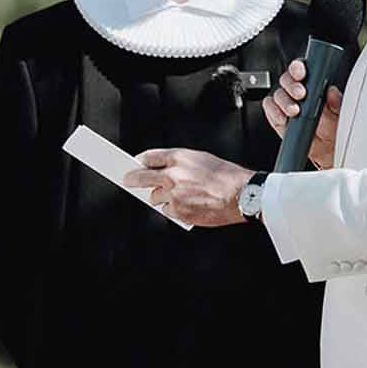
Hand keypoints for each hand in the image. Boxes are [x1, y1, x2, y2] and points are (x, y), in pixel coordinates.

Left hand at [125, 148, 250, 228]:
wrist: (239, 194)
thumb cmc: (225, 176)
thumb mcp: (200, 158)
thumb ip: (179, 162)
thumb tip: (161, 168)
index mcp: (179, 157)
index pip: (149, 157)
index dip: (139, 161)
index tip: (133, 164)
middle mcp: (173, 175)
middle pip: (141, 176)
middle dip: (132, 179)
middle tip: (127, 180)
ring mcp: (173, 194)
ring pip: (155, 197)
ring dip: (163, 197)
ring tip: (183, 195)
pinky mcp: (178, 210)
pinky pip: (167, 211)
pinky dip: (174, 210)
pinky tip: (189, 205)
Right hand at [266, 63, 342, 170]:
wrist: (329, 149)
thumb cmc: (335, 128)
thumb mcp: (340, 114)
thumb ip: (336, 102)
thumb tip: (331, 91)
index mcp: (313, 84)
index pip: (301, 69)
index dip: (298, 68)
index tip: (301, 73)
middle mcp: (297, 92)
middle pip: (286, 80)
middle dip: (291, 86)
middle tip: (300, 94)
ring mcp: (286, 105)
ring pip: (277, 95)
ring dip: (284, 102)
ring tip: (295, 112)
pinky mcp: (278, 118)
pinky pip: (270, 110)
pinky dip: (274, 113)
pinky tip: (284, 119)